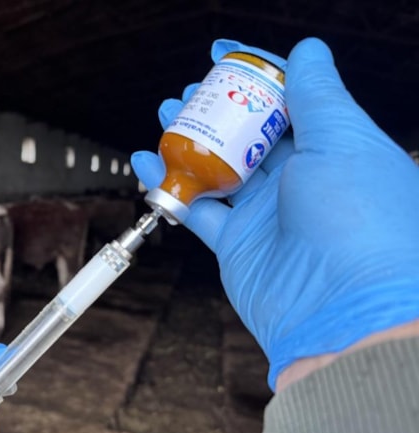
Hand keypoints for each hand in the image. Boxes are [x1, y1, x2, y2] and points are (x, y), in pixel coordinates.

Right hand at [132, 38, 418, 389]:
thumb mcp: (343, 140)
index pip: (291, 98)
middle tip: (189, 90)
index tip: (222, 52)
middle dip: (216, 106)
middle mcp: (303, 179)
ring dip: (188, 140)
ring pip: (218, 166)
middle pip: (248, 131)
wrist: (344, 312)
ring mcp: (267, 212)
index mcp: (336, 149)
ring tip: (165, 115)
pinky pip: (195, 207)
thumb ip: (318, 95)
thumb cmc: (359, 219)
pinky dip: (168, 185)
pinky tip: (145, 162)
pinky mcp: (236, 243)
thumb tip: (307, 50)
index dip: (255, 71)